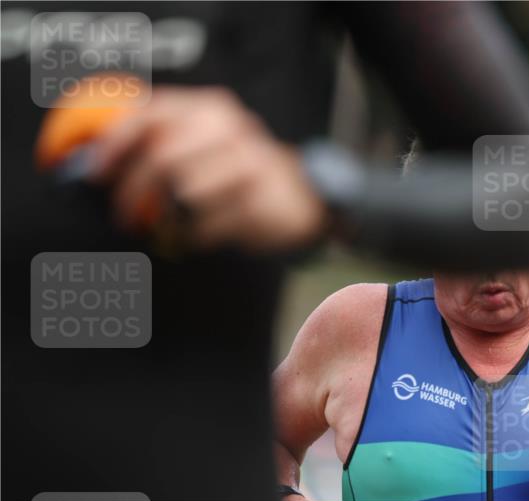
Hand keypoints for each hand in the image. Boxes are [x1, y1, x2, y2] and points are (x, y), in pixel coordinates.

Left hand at [91, 86, 326, 252]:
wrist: (304, 195)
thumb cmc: (240, 170)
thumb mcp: (205, 141)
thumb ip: (158, 141)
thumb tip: (96, 163)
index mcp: (208, 108)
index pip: (149, 113)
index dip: (115, 142)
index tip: (94, 171)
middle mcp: (229, 129)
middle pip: (162, 157)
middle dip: (134, 192)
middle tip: (123, 215)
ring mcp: (248, 165)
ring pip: (185, 193)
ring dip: (168, 216)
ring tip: (166, 226)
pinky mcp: (259, 201)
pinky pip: (209, 223)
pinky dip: (196, 235)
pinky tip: (198, 234)